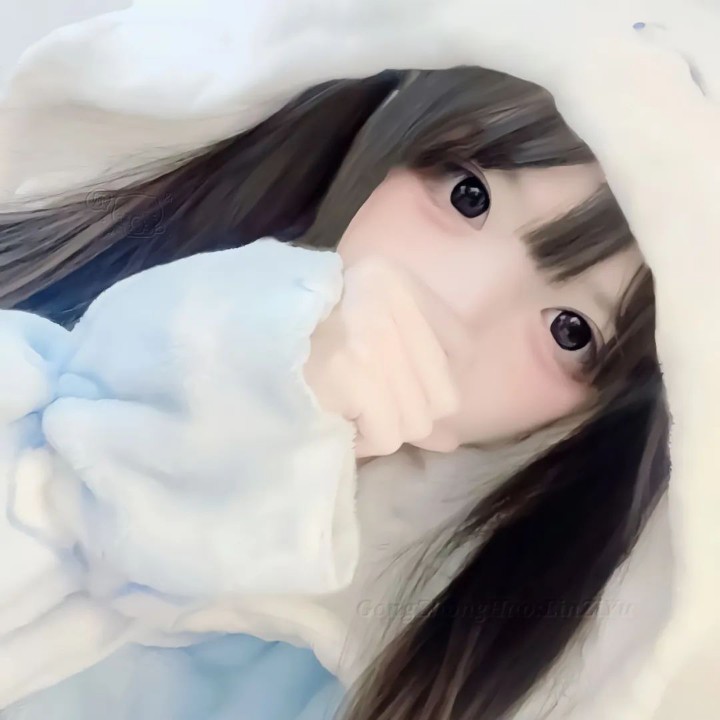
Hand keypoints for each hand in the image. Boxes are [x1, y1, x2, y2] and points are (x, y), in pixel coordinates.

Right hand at [304, 257, 466, 457]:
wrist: (242, 340)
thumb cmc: (301, 337)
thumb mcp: (365, 331)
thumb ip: (417, 373)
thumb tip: (451, 443)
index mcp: (399, 282)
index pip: (461, 346)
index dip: (434, 378)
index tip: (402, 383)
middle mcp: (394, 305)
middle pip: (445, 395)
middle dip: (408, 410)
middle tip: (370, 401)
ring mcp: (377, 341)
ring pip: (418, 421)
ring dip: (382, 427)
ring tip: (349, 408)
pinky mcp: (355, 377)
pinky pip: (387, 437)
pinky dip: (362, 440)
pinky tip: (338, 419)